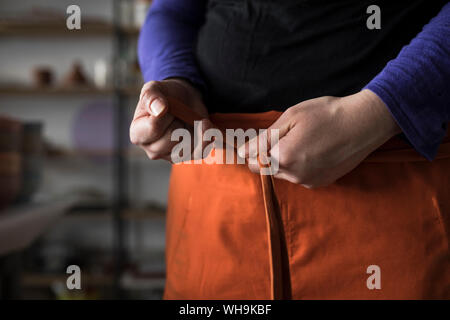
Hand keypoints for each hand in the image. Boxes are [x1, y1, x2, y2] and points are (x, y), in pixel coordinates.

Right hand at [130, 78, 208, 161]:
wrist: (183, 100)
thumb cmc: (165, 95)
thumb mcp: (154, 88)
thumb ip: (152, 97)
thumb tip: (159, 109)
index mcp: (138, 133)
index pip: (153, 128)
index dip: (166, 114)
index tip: (168, 105)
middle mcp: (151, 149)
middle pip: (172, 139)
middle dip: (180, 121)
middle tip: (178, 113)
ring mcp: (169, 155)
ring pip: (187, 148)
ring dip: (194, 129)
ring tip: (191, 117)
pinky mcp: (187, 157)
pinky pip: (200, 153)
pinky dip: (206, 138)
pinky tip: (205, 124)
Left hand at [239, 90, 400, 187]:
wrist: (365, 123)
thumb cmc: (327, 114)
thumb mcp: (291, 117)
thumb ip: (264, 138)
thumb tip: (243, 153)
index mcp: (283, 158)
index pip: (253, 162)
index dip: (253, 151)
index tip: (261, 139)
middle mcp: (295, 175)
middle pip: (268, 169)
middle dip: (270, 155)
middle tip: (287, 135)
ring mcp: (309, 182)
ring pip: (285, 173)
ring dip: (286, 160)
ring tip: (304, 140)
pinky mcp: (322, 183)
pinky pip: (301, 177)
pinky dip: (302, 166)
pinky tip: (315, 150)